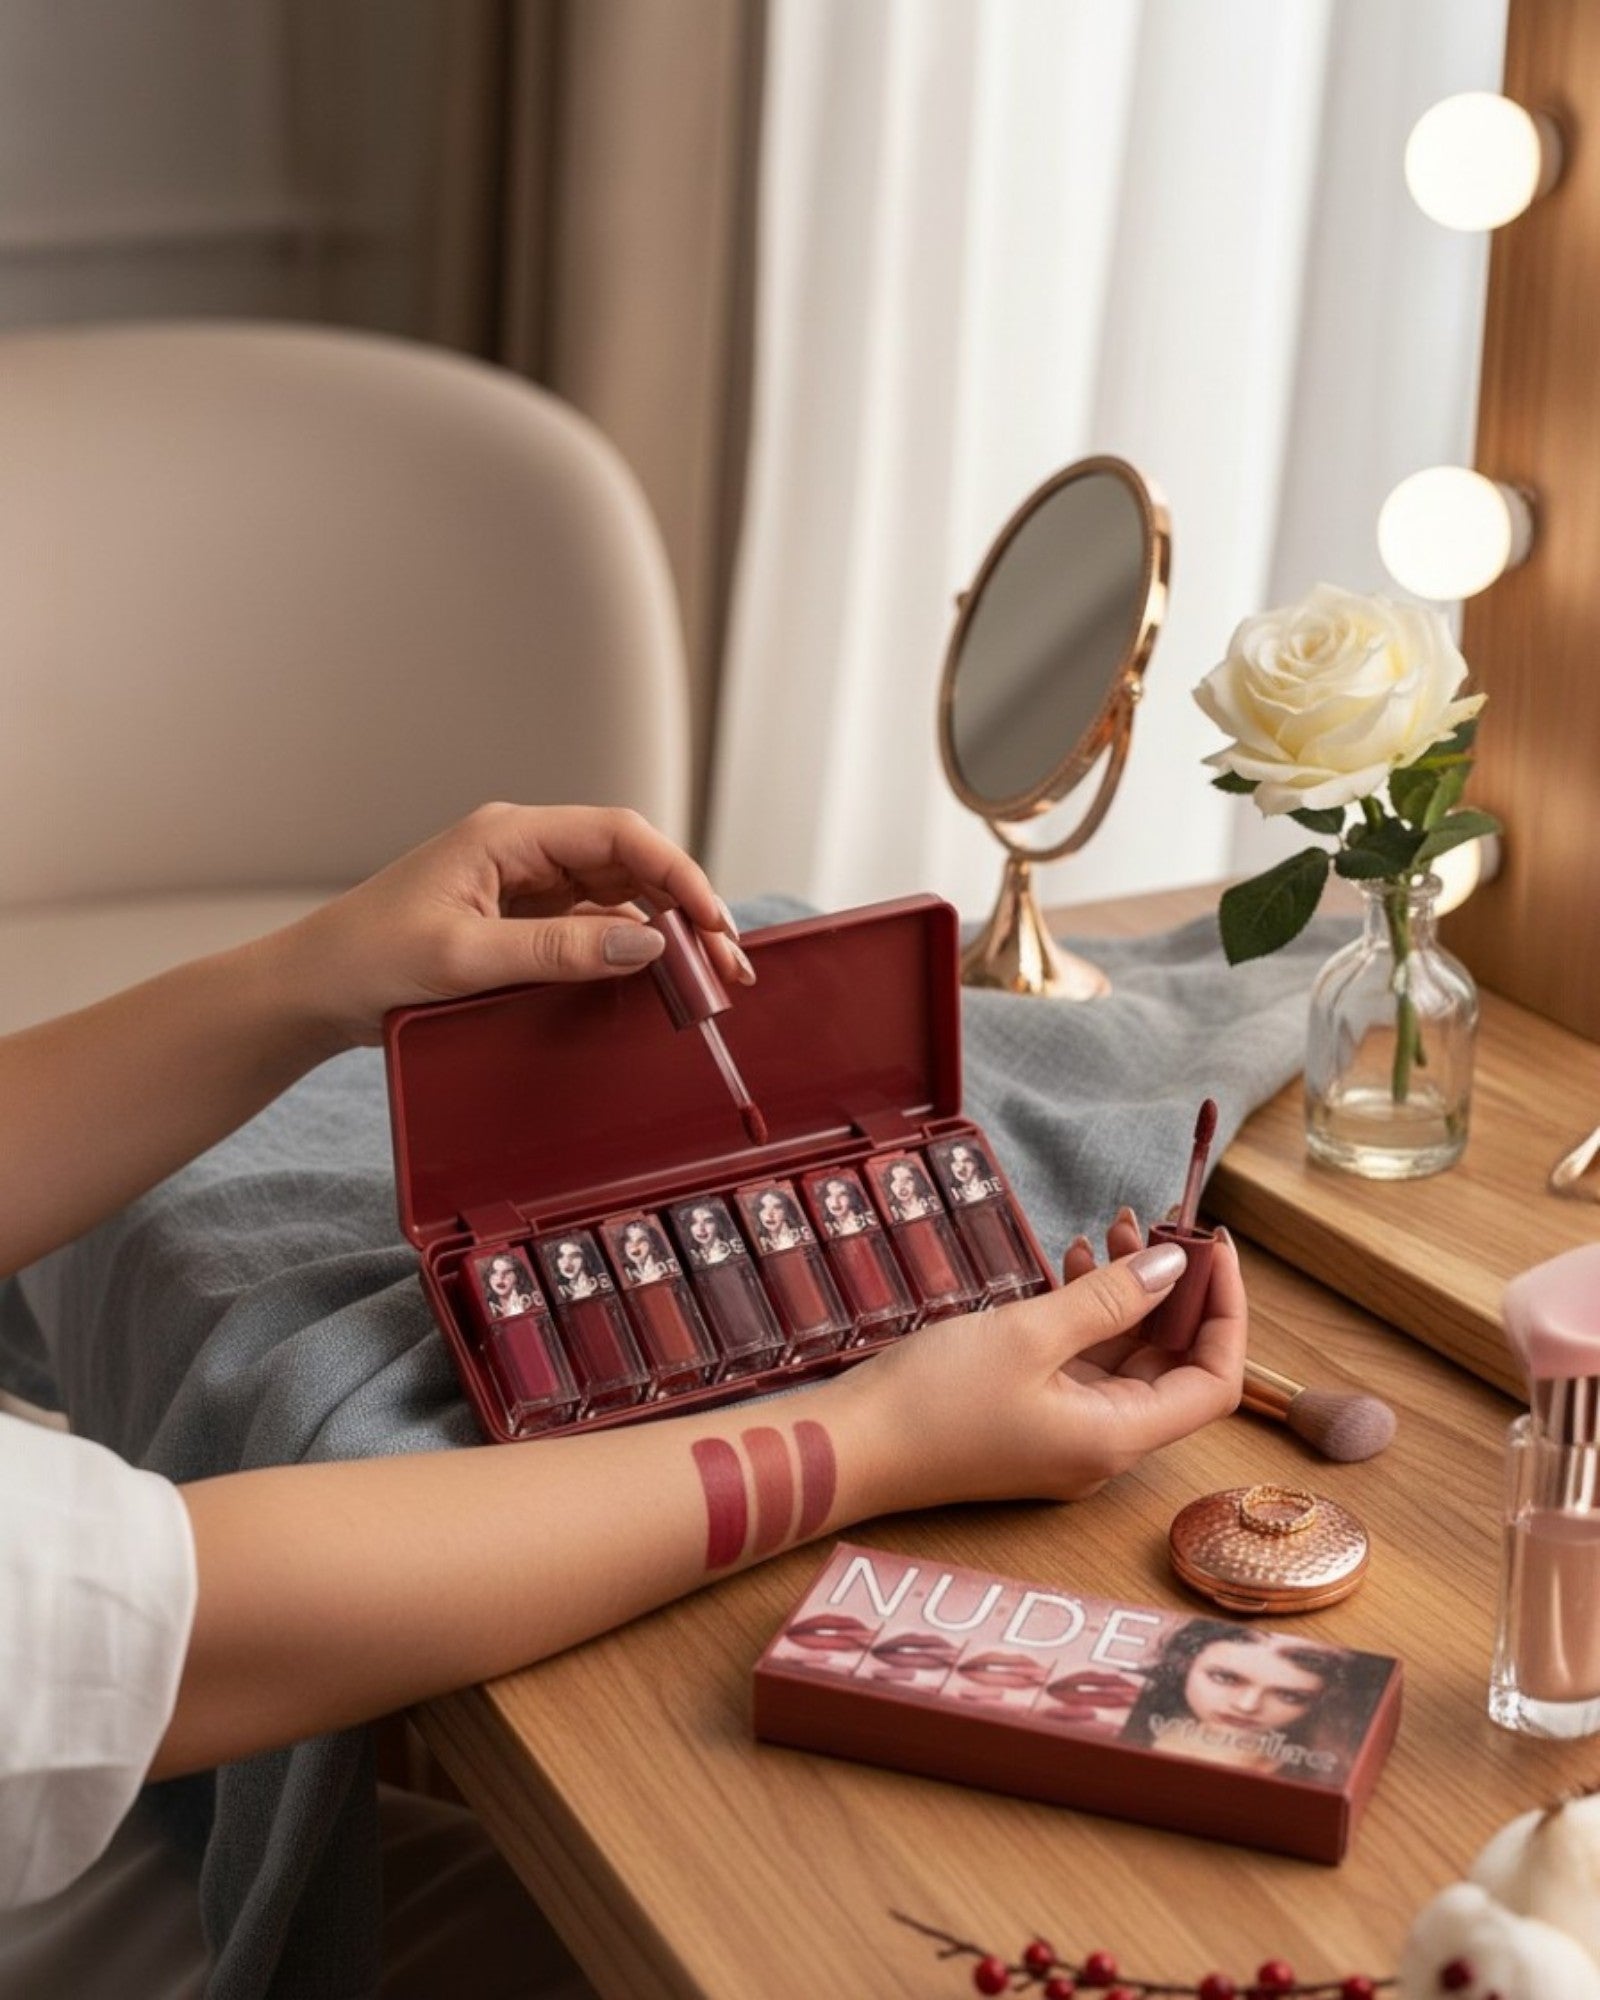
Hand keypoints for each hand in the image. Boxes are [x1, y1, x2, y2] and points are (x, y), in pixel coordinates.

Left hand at [275, 803, 750, 1048]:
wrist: (310, 993)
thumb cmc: (366, 962)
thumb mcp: (464, 959)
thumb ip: (558, 949)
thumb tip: (646, 942)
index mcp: (508, 836)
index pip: (619, 835)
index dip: (679, 875)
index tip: (714, 925)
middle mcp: (522, 851)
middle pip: (630, 863)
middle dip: (686, 908)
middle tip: (729, 963)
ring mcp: (523, 887)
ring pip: (617, 896)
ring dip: (664, 932)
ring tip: (707, 979)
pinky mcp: (519, 923)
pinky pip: (592, 927)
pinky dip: (629, 950)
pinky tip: (656, 980)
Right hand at [850, 1208, 1245, 1511]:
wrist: (851, 1446)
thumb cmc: (934, 1400)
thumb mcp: (1027, 1335)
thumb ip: (1108, 1298)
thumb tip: (1174, 1263)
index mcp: (1117, 1436)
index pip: (1215, 1380)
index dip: (1224, 1310)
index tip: (1213, 1244)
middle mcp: (1103, 1443)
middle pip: (1173, 1365)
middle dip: (1174, 1288)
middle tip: (1158, 1220)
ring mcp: (1067, 1432)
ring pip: (1126, 1357)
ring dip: (1128, 1291)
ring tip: (1112, 1226)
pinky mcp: (1032, 1416)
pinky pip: (1083, 1361)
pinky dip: (1087, 1310)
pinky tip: (1071, 1260)